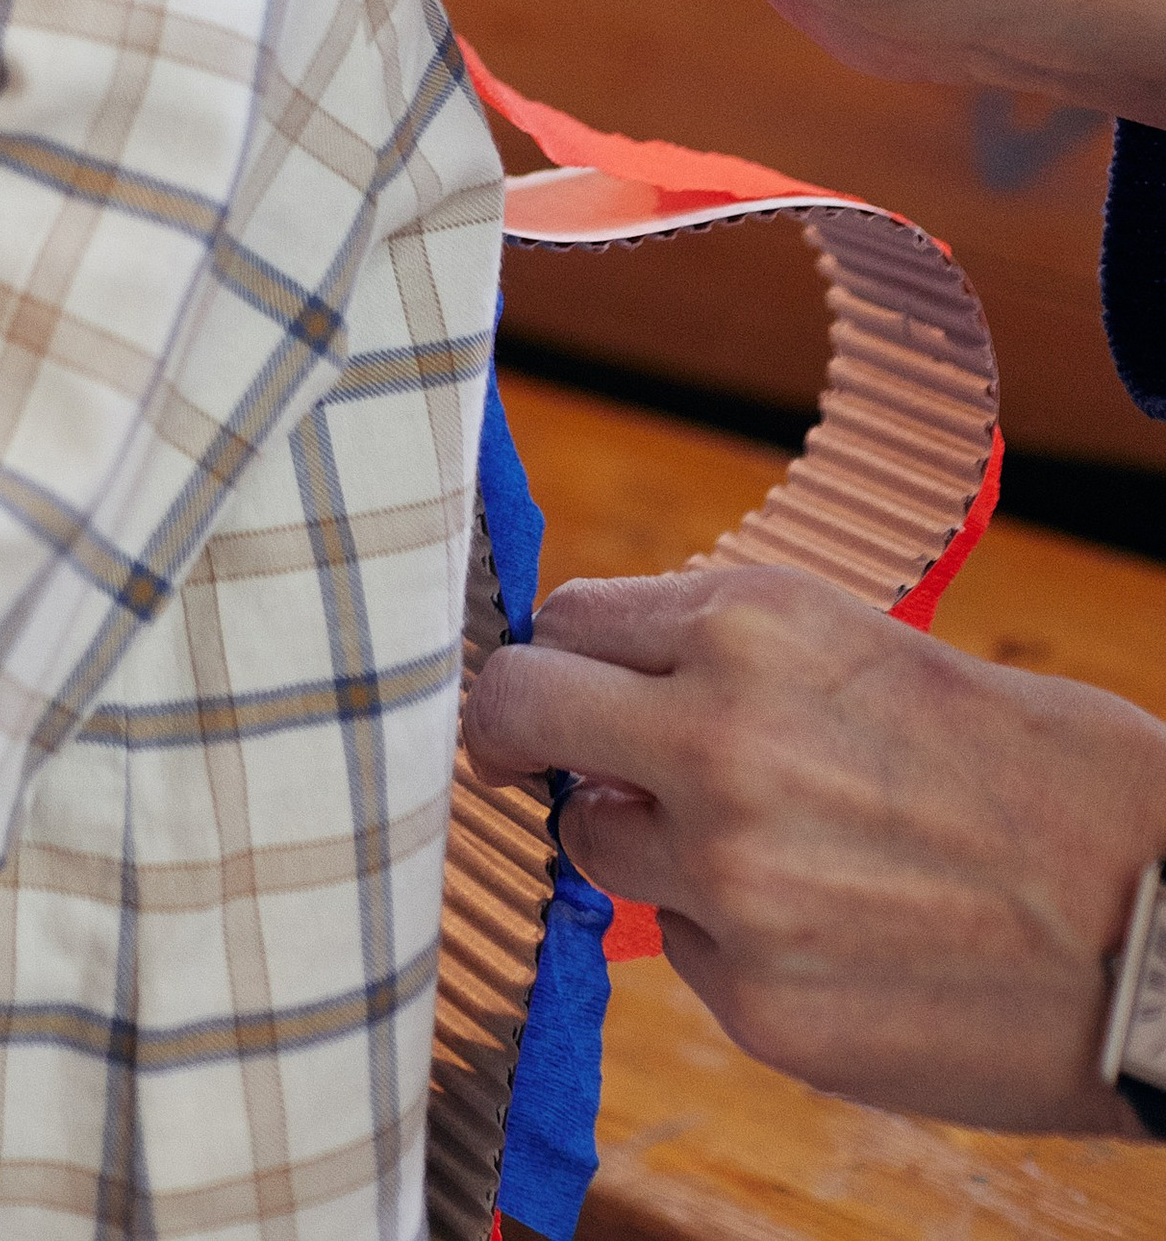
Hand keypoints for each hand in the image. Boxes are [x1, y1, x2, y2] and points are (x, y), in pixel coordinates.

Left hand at [466, 561, 1165, 1132]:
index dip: (567, 653)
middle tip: (530, 751)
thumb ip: (736, 659)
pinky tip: (826, 931)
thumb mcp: (873, 649)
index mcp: (753, 627)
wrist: (1160, 927)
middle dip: (519, 729)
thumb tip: (618, 674)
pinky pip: (678, 945)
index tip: (566, 679)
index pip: (568, 619)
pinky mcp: (756, 1001)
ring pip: (592, 843)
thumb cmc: (1040, 775)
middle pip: (520, 712)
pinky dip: (724, 937)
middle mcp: (718, 740)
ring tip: (761, 849)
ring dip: (641, 841)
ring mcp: (730, 880)